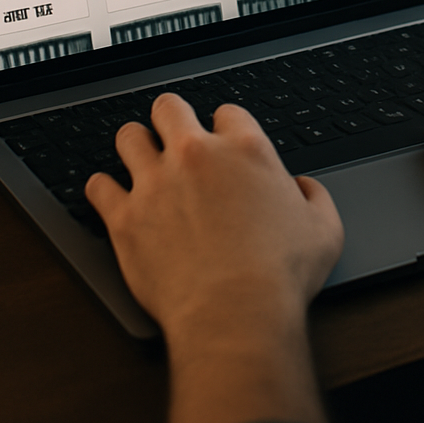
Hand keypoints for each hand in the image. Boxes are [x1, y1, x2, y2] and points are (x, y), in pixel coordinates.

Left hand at [85, 92, 343, 337]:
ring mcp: (155, 182)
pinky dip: (104, 190)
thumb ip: (315, 198)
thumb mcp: (325, 230)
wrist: (235, 315)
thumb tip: (303, 189)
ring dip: (135, 145)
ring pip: (128, 136)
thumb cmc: (280, 276)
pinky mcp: (125, 217)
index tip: (224, 144)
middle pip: (169, 107)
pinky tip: (112, 196)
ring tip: (141, 159)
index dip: (226, 127)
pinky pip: (98, 186)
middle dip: (172, 118)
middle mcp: (196, 154)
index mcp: (245, 149)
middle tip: (175, 137)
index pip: (227, 112)